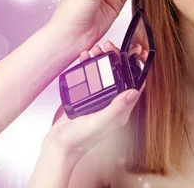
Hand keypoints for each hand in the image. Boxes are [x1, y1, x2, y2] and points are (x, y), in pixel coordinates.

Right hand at [44, 39, 145, 155]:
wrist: (57, 147)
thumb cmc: (78, 141)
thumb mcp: (99, 123)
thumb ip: (116, 109)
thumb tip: (134, 92)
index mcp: (120, 110)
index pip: (135, 84)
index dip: (137, 67)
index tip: (133, 52)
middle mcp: (112, 103)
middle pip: (119, 74)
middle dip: (116, 58)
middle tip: (108, 47)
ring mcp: (98, 99)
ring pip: (104, 73)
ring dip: (101, 59)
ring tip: (95, 49)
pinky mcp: (84, 97)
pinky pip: (89, 76)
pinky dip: (88, 64)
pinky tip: (83, 57)